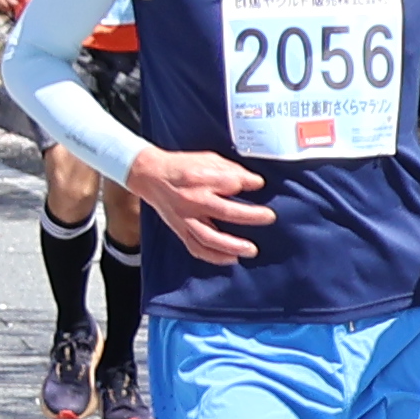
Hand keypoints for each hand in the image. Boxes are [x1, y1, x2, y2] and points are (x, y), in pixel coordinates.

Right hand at [134, 145, 272, 265]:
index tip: (260, 185)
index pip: (231, 182)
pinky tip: (231, 259)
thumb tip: (255, 182)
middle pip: (226, 212)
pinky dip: (214, 257)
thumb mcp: (208, 159)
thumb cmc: (183, 166)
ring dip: (233, 246)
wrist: (150, 175)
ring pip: (210, 237)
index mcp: (200, 178)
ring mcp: (186, 218)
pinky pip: (196, 248)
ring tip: (252, 250)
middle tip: (269, 217)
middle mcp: (193, 200)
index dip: (250, 183)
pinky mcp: (180, 229)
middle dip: (251, 216)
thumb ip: (231, 170)